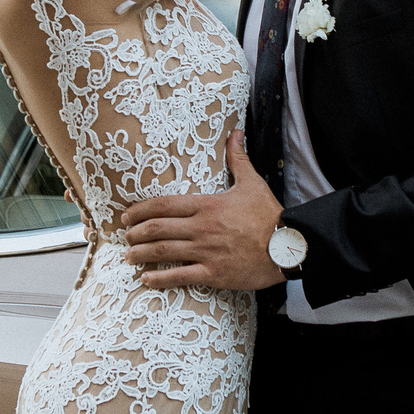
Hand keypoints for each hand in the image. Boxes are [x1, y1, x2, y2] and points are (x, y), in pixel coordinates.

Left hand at [119, 132, 285, 291]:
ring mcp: (206, 251)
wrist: (288, 245)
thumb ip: (237, 158)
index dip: (140, 210)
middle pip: (157, 228)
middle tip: (125, 236)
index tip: (127, 215)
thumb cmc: (269, 214)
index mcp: (206, 205)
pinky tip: (146, 280)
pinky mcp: (213, 273)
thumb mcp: (251, 182)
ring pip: (163, 252)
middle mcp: (201, 227)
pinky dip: (159, 278)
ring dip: (140, 254)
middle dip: (135, 233)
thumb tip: (235, 133)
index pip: (163, 204)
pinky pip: (180, 276)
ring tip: (128, 257)